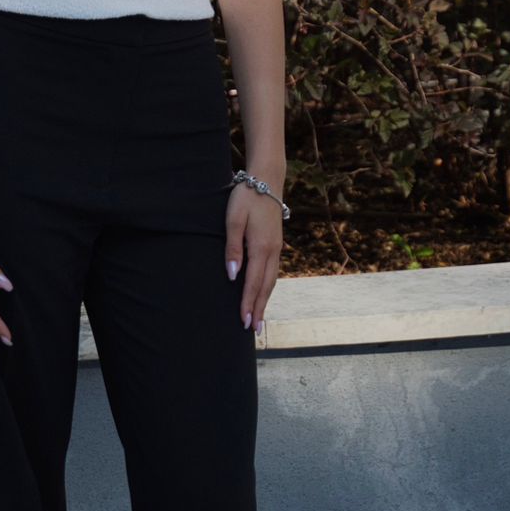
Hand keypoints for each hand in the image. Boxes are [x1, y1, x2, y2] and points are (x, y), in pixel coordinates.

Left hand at [225, 183, 282, 335]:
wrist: (266, 180)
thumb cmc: (245, 199)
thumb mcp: (233, 220)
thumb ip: (232, 248)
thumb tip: (233, 275)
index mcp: (261, 247)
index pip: (253, 283)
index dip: (248, 304)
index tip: (244, 322)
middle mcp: (272, 251)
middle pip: (265, 287)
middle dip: (259, 309)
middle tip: (253, 330)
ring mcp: (277, 248)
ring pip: (271, 281)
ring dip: (264, 301)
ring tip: (259, 319)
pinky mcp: (276, 244)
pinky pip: (273, 272)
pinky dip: (267, 288)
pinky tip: (263, 294)